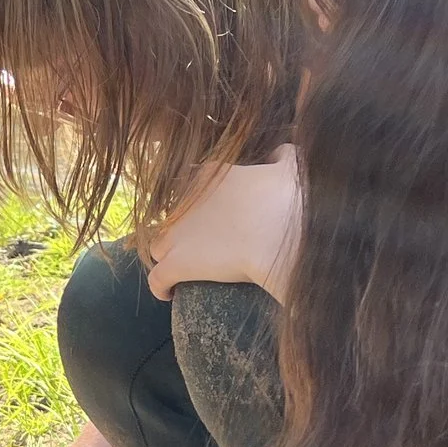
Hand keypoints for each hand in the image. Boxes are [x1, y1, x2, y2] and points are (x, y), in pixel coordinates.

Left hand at [145, 143, 302, 302]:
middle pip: (173, 217)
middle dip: (183, 231)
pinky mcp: (177, 262)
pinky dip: (159, 287)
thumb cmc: (291, 201)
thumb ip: (283, 155)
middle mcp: (185, 201)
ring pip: (158, 246)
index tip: (214, 219)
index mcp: (210, 175)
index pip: (192, 186)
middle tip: (204, 247)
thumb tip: (280, 152)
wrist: (283, 235)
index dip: (200, 205)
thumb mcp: (290, 167)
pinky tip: (170, 294)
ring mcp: (177, 232)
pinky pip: (156, 278)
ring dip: (168, 257)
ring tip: (185, 271)